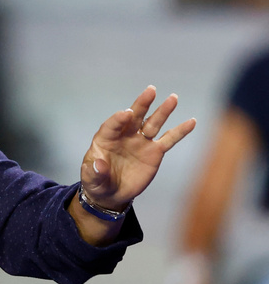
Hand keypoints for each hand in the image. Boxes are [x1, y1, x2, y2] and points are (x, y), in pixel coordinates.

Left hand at [81, 86, 195, 211]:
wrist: (112, 193)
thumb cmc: (97, 182)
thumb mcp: (91, 180)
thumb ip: (93, 172)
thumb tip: (98, 165)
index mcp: (105, 138)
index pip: (112, 125)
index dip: (119, 119)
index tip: (127, 113)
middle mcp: (124, 135)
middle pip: (134, 117)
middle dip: (142, 104)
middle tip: (151, 90)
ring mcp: (141, 142)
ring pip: (153, 123)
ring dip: (163, 111)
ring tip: (173, 98)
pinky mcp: (154, 152)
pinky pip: (169, 139)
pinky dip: (180, 131)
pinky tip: (192, 121)